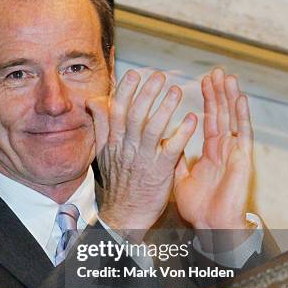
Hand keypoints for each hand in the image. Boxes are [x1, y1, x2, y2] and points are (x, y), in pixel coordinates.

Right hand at [87, 69, 196, 240]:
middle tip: (160, 76)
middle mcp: (127, 147)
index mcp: (114, 141)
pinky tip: (192, 120)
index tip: (135, 74)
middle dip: (147, 93)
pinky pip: (172, 149)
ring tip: (176, 91)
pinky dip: (182, 133)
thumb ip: (102, 124)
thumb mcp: (102, 151)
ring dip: (165, 108)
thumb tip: (96, 100)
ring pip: (153, 129)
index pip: (117, 110)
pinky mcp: (160, 171)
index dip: (125, 91)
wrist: (124, 214)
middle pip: (135, 115)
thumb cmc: (118, 181)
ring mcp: (144, 159)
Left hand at [173, 68, 252, 233]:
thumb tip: (168, 142)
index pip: (209, 120)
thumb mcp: (180, 178)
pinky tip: (240, 98)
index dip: (207, 101)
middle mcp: (223, 149)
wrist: (210, 226)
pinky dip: (241, 116)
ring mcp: (233, 152)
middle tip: (215, 71)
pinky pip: (242, 134)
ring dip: (230, 97)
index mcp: (210, 152)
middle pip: (221, 115)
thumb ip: (176, 158)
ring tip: (227, 77)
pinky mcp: (242, 159)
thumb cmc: (198, 207)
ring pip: (232, 119)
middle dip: (218, 93)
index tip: (204, 82)